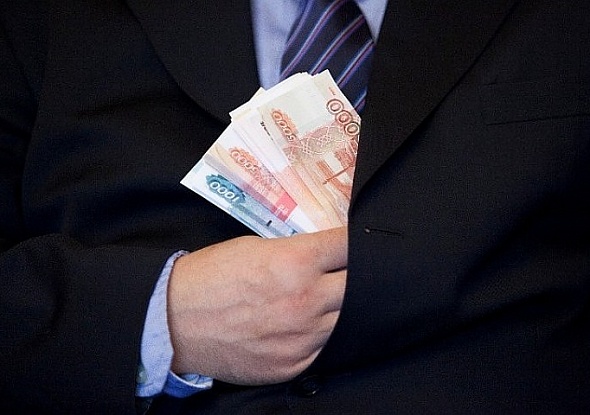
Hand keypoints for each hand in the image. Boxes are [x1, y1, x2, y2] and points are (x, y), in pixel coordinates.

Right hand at [167, 227, 346, 384]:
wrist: (175, 321)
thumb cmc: (211, 276)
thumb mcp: (256, 247)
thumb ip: (296, 252)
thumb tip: (324, 257)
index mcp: (295, 262)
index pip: (348, 246)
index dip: (355, 241)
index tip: (357, 242)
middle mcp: (305, 300)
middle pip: (358, 285)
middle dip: (354, 275)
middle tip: (344, 273)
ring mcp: (301, 337)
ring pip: (345, 319)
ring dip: (337, 308)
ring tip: (321, 300)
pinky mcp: (293, 364)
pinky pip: (322, 347)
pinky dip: (318, 334)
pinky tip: (302, 325)